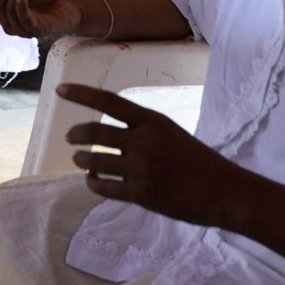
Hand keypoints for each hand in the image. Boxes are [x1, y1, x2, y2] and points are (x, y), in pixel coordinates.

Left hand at [59, 83, 242, 227]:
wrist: (224, 191)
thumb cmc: (199, 161)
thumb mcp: (171, 133)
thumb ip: (143, 132)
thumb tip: (110, 137)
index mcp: (153, 120)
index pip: (110, 101)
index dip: (82, 94)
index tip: (60, 90)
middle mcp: (144, 140)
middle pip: (95, 133)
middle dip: (77, 135)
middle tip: (70, 138)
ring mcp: (141, 168)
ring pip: (95, 161)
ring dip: (82, 160)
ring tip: (80, 160)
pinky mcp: (141, 193)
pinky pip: (104, 188)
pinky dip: (93, 183)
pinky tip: (94, 181)